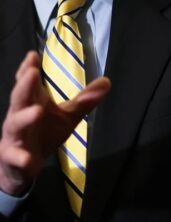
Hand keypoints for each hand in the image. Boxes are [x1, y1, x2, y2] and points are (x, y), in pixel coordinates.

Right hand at [0, 51, 110, 195]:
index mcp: (33, 102)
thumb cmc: (45, 133)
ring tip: (37, 111)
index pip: (28, 83)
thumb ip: (85, 100)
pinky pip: (15, 158)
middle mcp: (20, 115)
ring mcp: (14, 136)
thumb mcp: (68, 116)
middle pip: (19, 98)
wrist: (23, 167)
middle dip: (24, 85)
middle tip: (32, 72)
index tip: (33, 55)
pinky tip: (28, 159)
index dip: (28, 68)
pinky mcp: (13, 158)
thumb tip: (107, 80)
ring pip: (16, 124)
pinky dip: (20, 157)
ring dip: (25, 117)